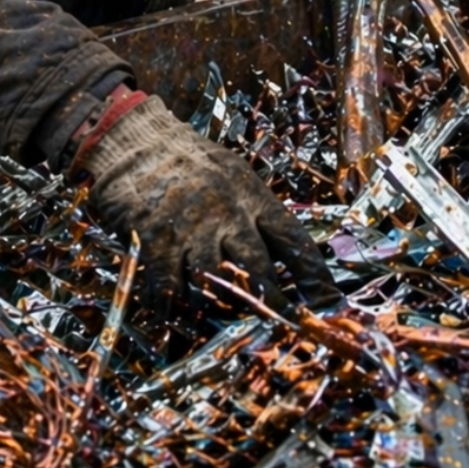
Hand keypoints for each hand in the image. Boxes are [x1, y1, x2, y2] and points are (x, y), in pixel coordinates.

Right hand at [71, 92, 339, 310]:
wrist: (138, 139)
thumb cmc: (191, 161)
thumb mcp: (232, 175)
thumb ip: (253, 213)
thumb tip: (281, 258)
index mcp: (251, 194)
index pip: (292, 239)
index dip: (314, 276)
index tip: (330, 305)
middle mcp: (226, 212)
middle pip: (258, 268)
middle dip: (273, 304)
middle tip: (284, 327)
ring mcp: (191, 226)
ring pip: (214, 282)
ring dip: (221, 306)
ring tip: (226, 322)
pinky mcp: (157, 238)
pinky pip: (169, 286)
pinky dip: (173, 307)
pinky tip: (175, 316)